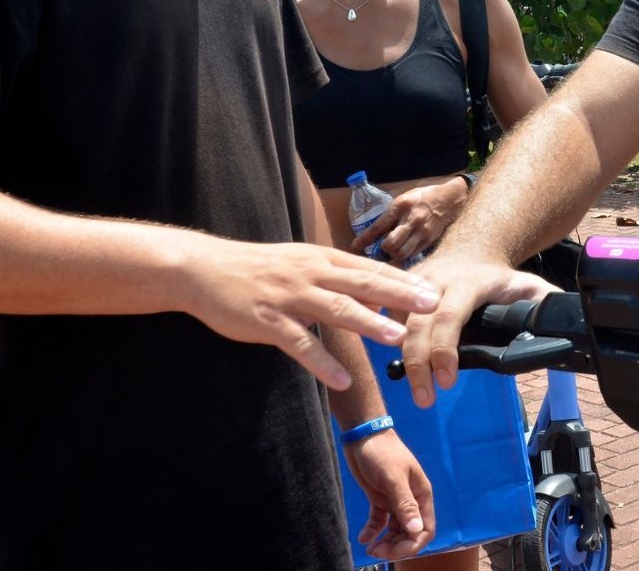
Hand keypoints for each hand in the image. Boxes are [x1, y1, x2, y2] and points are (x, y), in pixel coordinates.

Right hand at [181, 238, 438, 390]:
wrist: (205, 269)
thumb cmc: (258, 269)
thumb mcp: (301, 263)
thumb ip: (336, 277)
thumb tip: (375, 292)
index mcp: (320, 259)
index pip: (369, 269)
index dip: (402, 280)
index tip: (433, 290)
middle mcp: (310, 274)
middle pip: (362, 283)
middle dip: (399, 294)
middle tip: (431, 304)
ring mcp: (289, 297)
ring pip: (336, 309)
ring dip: (368, 323)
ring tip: (396, 337)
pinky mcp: (268, 321)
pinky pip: (300, 344)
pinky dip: (322, 362)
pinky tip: (341, 378)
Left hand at [344, 429, 436, 560]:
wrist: (362, 435)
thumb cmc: (382, 452)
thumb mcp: (393, 478)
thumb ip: (405, 505)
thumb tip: (417, 530)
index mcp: (421, 495)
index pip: (425, 528)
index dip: (414, 543)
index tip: (396, 552)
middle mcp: (410, 500)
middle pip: (409, 532)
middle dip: (396, 546)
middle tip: (378, 553)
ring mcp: (394, 500)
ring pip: (394, 530)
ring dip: (385, 542)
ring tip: (371, 549)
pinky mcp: (379, 499)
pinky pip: (379, 521)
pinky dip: (372, 531)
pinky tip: (364, 538)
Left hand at [353, 176, 468, 263]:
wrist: (448, 200)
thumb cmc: (421, 198)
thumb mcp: (403, 199)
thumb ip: (390, 214)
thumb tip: (373, 232)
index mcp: (400, 206)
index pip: (378, 226)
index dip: (365, 239)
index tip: (355, 245)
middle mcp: (411, 220)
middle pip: (390, 244)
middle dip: (382, 249)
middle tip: (380, 248)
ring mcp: (421, 232)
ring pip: (401, 253)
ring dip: (393, 255)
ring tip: (391, 251)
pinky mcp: (429, 241)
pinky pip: (412, 255)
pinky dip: (404, 256)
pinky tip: (402, 251)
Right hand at [397, 251, 556, 407]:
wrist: (472, 248)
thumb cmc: (499, 276)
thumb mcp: (529, 285)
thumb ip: (546, 305)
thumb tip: (566, 326)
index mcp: (468, 282)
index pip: (450, 317)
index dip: (445, 350)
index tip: (448, 380)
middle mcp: (436, 281)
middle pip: (418, 326)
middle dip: (418, 364)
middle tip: (425, 399)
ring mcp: (415, 284)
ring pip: (399, 323)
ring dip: (403, 358)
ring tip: (417, 390)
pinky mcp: (401, 290)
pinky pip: (390, 319)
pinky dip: (391, 344)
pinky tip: (402, 368)